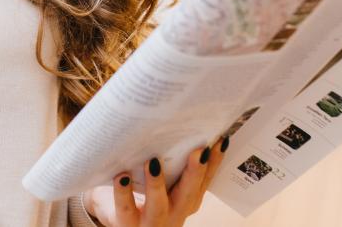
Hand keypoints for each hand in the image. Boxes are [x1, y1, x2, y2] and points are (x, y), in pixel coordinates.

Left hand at [85, 136, 226, 226]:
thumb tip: (182, 124)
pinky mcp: (127, 224)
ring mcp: (151, 222)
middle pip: (187, 195)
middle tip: (200, 151)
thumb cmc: (145, 195)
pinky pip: (125, 209)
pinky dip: (123, 193)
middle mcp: (174, 214)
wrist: (120, 219)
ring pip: (157, 206)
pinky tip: (121, 176)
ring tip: (152, 162)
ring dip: (156, 185)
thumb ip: (175, 163)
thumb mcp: (166, 182)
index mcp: (186, 201)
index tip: (221, 140)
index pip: (204, 182)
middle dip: (194, 173)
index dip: (214, 164)